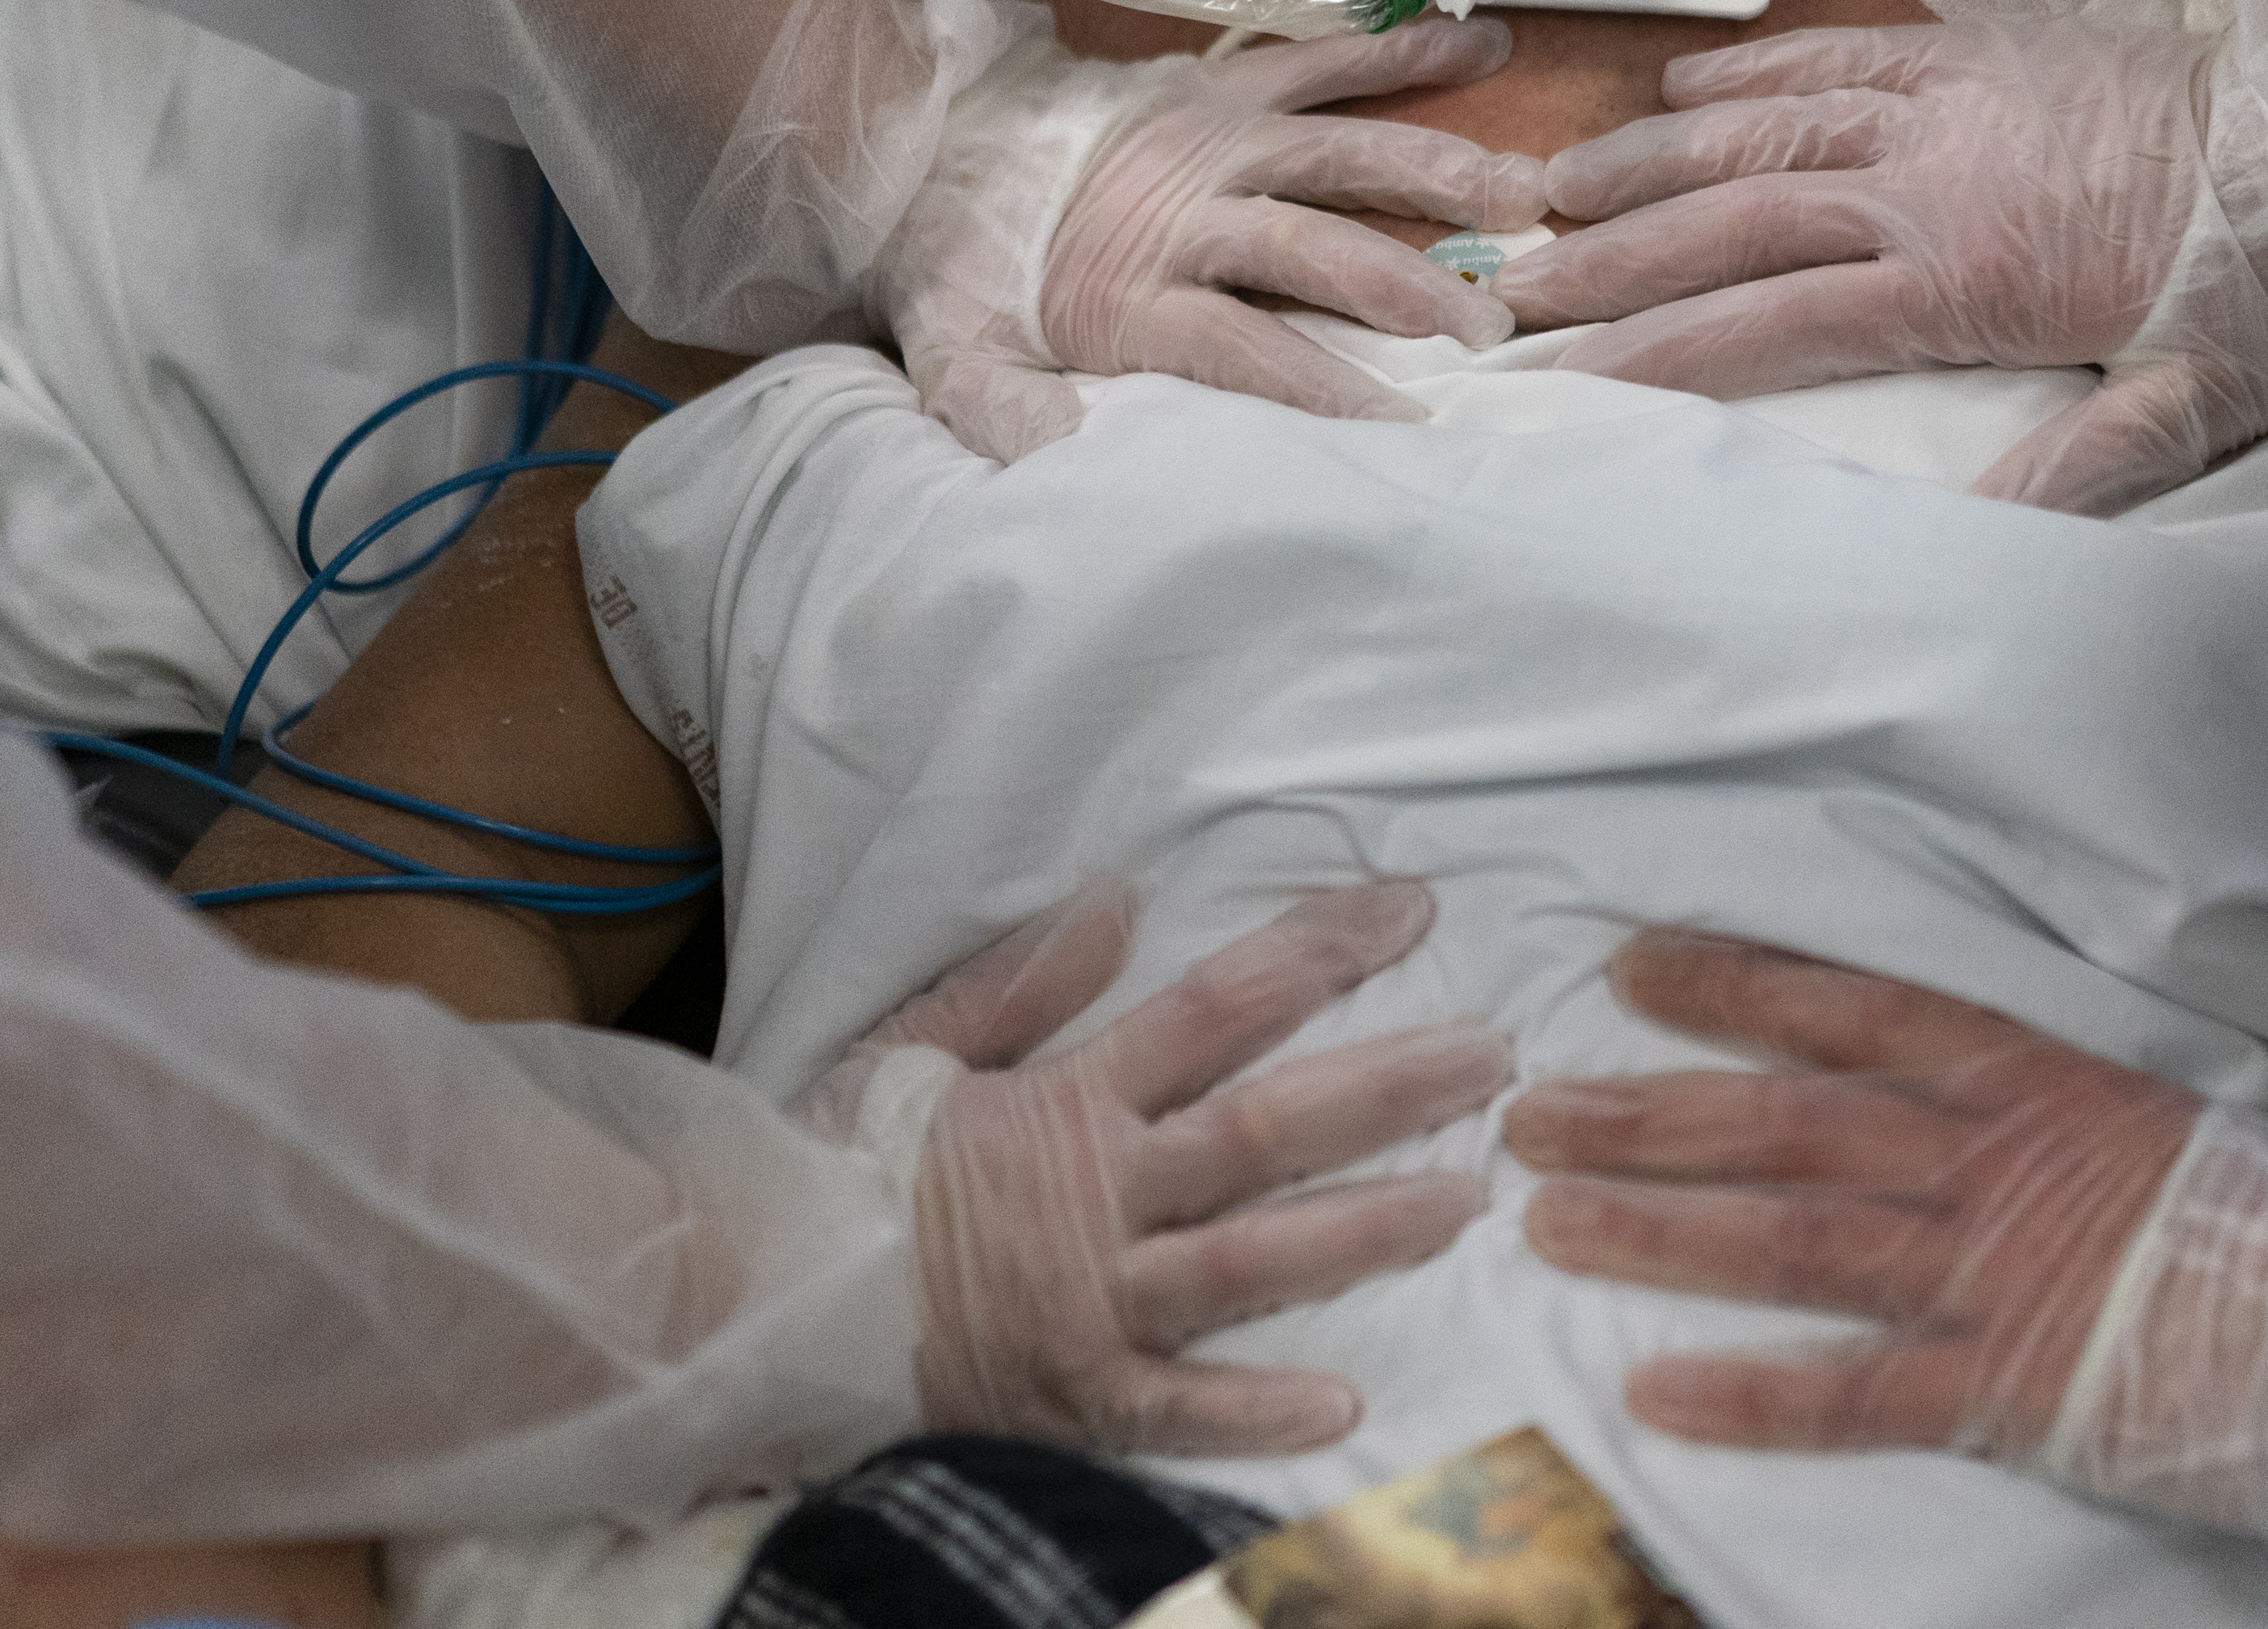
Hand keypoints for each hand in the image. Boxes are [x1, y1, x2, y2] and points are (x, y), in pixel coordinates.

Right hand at [811, 882, 1507, 1456]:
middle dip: (1388, 1089)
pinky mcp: (1071, 1395)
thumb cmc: (831, 1166)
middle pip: (1266, 1131)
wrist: (735, 1292)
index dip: (1318, 952)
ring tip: (1466, 1202)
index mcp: (1065, 1100)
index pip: (1217, 1007)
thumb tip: (1123, 896)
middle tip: (1493, 1061)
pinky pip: (1175, 1409)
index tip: (1410, 909)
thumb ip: (1024, 978)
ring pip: (1251, 1262)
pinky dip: (1253, 1410)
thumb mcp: (914, 1045)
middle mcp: (1096, 1197)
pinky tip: (1343, 1402)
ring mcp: (1089, 1301)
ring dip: (1363, 1231)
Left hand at [874, 22, 1548, 460]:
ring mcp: (1212, 136)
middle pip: (1312, 247)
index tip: (1402, 426)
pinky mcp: (1222, 84)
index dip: (1323, 388)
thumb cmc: (960, 269)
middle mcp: (1185, 209)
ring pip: (1339, 152)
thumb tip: (1080, 467)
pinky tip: (1484, 52)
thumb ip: (1013, 417)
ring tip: (1525, 197)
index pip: (1243, 349)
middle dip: (1407, 287)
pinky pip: (1323, 62)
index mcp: (1129, 291)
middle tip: (1491, 324)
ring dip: (1435, 170)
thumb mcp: (959, 362)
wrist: (918, 134)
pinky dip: (1401, 52)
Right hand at [1490, 16, 2267, 516]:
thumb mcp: (2198, 402)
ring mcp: (1943, 103)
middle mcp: (1924, 182)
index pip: (1770, 322)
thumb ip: (2081, 471)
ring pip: (1762, 127)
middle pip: (1733, 222)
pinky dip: (1751, 71)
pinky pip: (1837, 54)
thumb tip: (1971, 546)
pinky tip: (1683, 94)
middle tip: (1517, 287)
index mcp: (1960, 278)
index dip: (1658, 351)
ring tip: (1559, 191)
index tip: (1566, 372)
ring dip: (1652, 163)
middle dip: (1616, 260)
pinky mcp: (1975, 49)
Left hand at [1503, 932, 2197, 1462]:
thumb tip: (2042, 1064)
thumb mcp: (2181, 1104)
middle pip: (1784, 1123)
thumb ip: (2083, 1087)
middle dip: (1649, 1112)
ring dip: (1660, 1230)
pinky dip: (1754, 1392)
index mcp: (2028, 1078)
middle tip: (1531, 1109)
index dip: (1737, 986)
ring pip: (1791, 1241)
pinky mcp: (2008, 1388)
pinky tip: (1654, 1389)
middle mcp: (1987, 1162)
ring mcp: (1990, 1274)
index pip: (1854, 1011)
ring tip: (1546, 1220)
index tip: (1634, 966)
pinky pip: (1857, 1392)